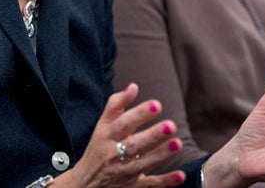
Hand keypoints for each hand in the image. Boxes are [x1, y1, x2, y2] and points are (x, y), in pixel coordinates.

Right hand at [54, 83, 185, 187]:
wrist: (84, 184)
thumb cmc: (98, 148)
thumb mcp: (102, 126)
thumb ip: (116, 105)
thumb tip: (133, 86)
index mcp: (106, 136)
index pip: (122, 123)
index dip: (139, 114)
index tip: (156, 105)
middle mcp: (113, 154)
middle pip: (133, 145)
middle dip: (153, 136)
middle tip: (171, 126)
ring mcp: (122, 173)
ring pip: (143, 164)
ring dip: (161, 155)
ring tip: (178, 143)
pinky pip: (149, 185)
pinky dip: (165, 182)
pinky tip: (180, 175)